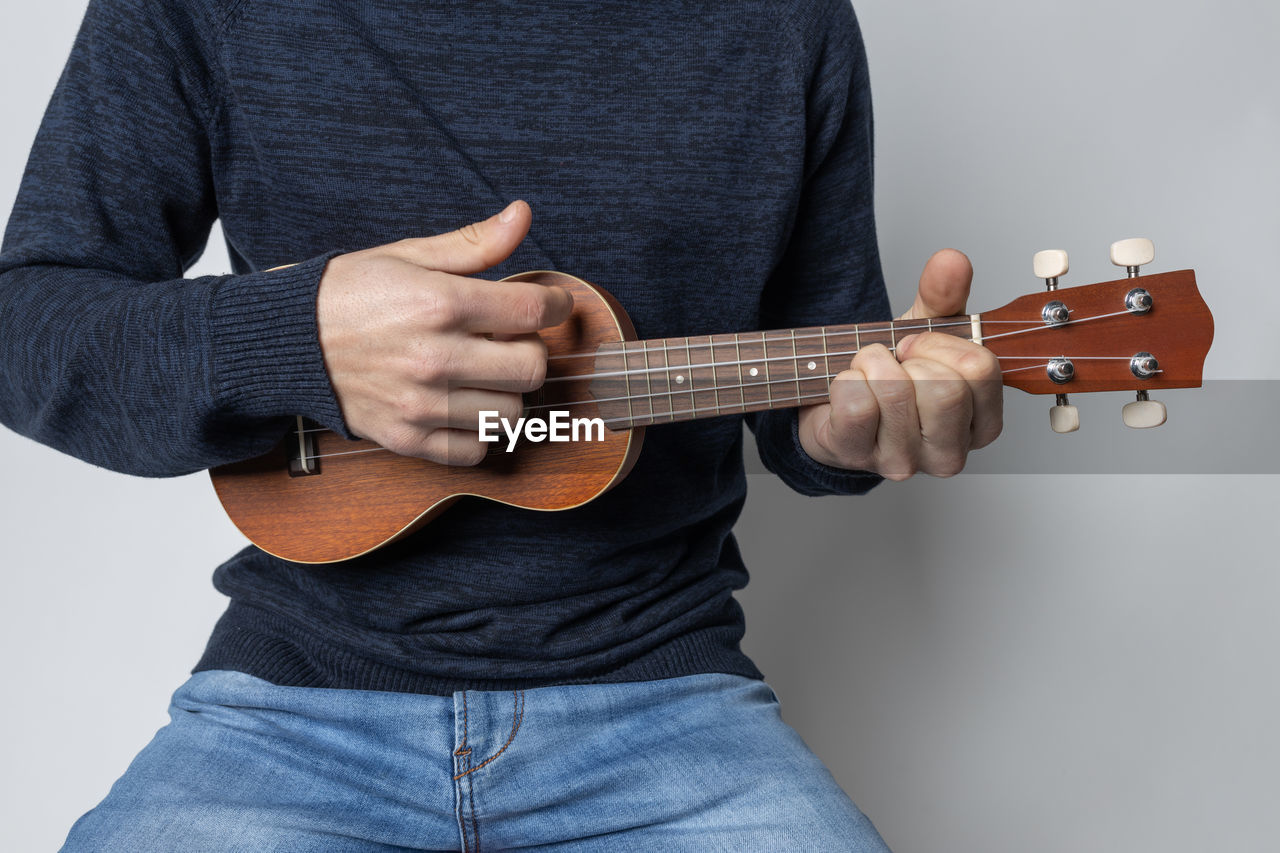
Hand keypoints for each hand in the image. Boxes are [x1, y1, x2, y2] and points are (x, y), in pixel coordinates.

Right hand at [316, 200, 572, 464]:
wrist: (287, 342)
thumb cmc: (349, 293)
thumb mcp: (409, 256)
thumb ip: (474, 243)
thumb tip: (523, 214)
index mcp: (440, 305)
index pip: (534, 311)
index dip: (555, 304)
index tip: (549, 303)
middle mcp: (435, 358)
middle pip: (532, 369)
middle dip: (530, 350)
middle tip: (508, 339)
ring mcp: (422, 404)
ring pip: (511, 414)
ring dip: (507, 393)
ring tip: (484, 373)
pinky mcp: (408, 439)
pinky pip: (475, 450)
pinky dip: (478, 432)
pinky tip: (464, 404)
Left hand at [797, 249, 1002, 479]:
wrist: (835, 406)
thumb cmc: (891, 377)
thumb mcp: (925, 332)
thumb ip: (944, 295)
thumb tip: (952, 261)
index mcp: (982, 423)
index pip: (981, 370)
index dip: (942, 343)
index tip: (919, 345)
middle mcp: (950, 453)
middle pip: (945, 390)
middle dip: (908, 357)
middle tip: (893, 358)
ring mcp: (903, 462)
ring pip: (896, 394)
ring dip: (872, 364)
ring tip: (867, 370)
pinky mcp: (856, 456)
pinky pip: (854, 404)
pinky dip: (844, 381)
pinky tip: (847, 387)